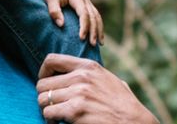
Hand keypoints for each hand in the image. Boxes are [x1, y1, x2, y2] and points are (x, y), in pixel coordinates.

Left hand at [36, 54, 156, 123]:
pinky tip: (58, 123)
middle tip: (53, 105)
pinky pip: (48, 113)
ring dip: (47, 110)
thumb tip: (71, 74)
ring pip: (42, 99)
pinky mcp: (75, 111)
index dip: (43, 73)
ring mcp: (78, 93)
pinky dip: (50, 120)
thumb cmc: (123, 104)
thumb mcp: (107, 79)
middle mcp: (81, 77)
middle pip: (42, 84)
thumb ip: (89, 74)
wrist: (133, 121)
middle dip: (45, 96)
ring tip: (56, 116)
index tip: (46, 84)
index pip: (51, 60)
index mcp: (88, 66)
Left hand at [38, 0, 104, 45]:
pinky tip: (98, 36)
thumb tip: (61, 25)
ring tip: (100, 44)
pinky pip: (95, 16)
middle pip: (93, 16)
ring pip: (97, 16)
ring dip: (99, 30)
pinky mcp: (85, 5)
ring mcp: (86, 2)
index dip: (84, 26)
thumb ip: (54, 11)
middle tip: (92, 45)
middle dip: (94, 31)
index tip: (82, 38)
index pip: (84, 14)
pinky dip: (98, 26)